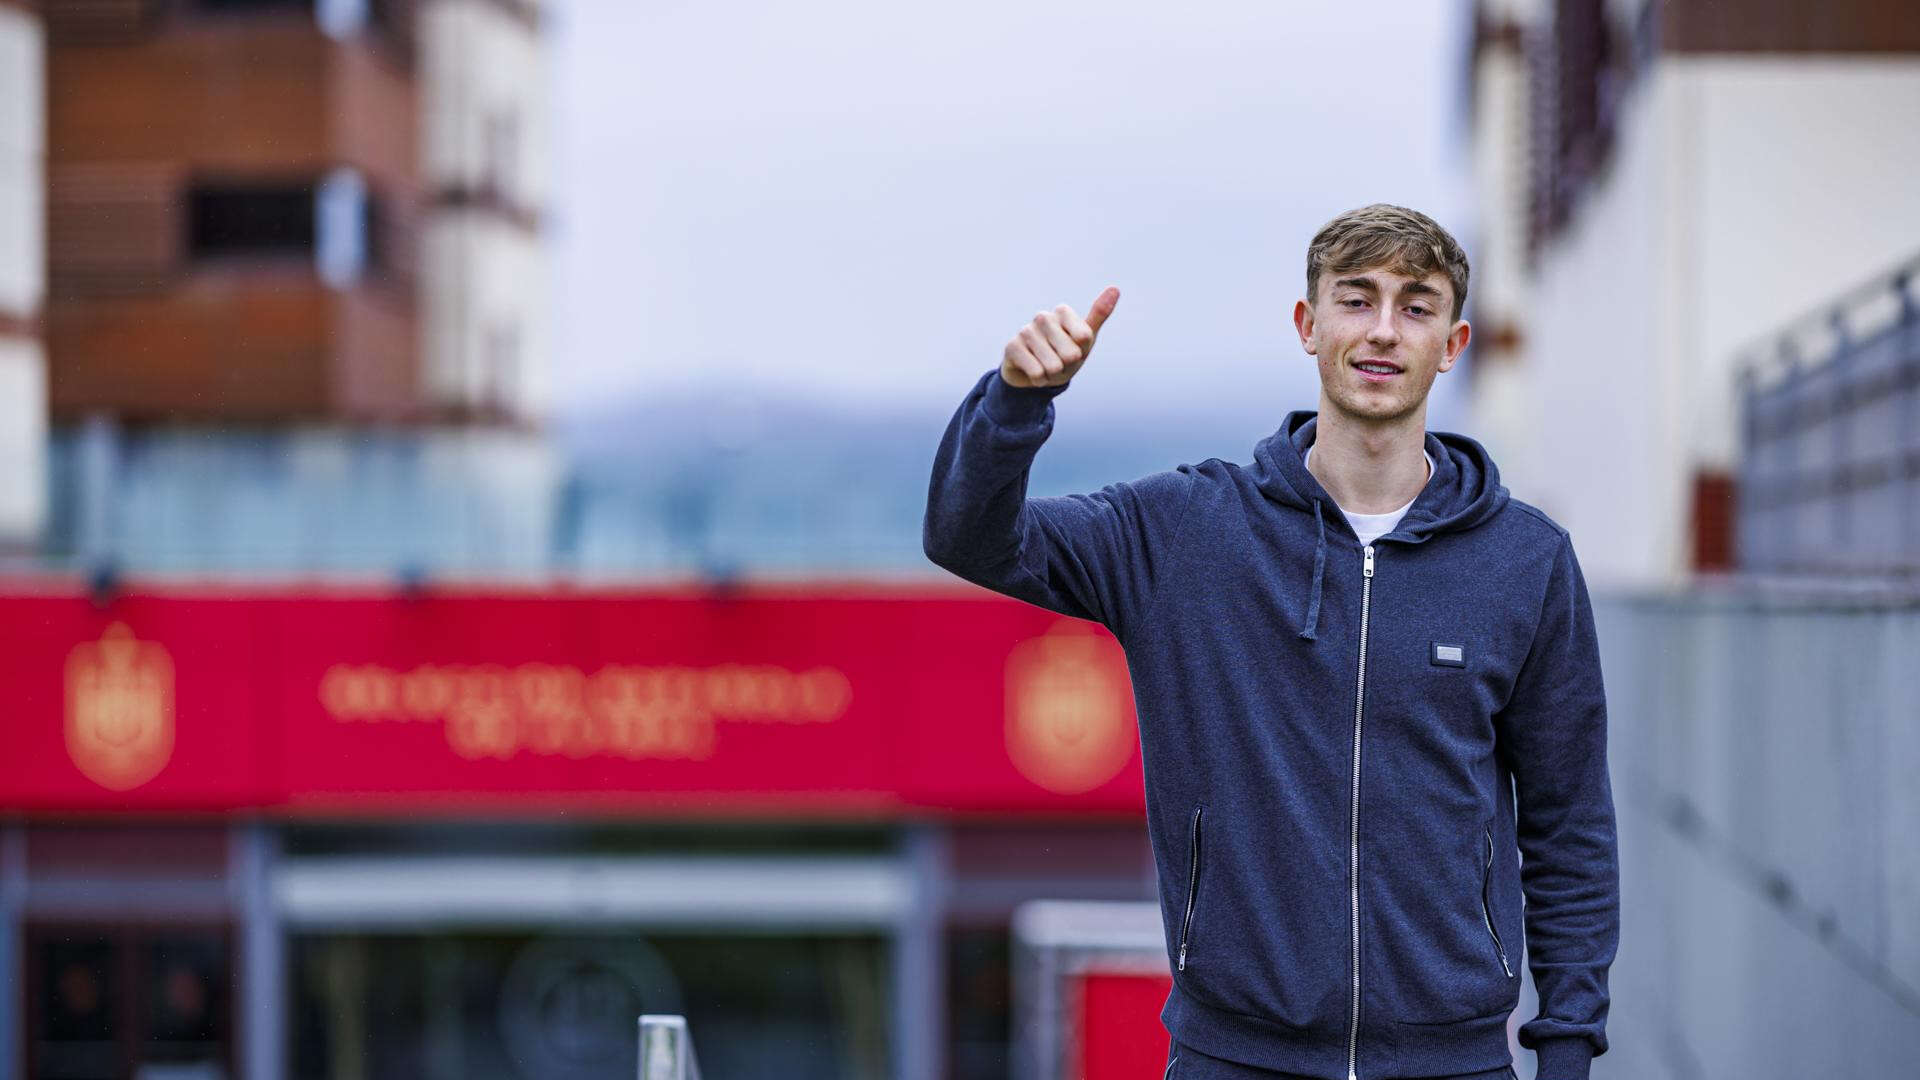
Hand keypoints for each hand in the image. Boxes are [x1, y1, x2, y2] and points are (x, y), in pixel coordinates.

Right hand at [999, 286, 1119, 387]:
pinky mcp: (1012, 347)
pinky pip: (1037, 372)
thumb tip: (1115, 288)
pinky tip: (1033, 372)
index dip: (1082, 351)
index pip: (1084, 337)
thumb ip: (1099, 314)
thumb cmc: (1064, 354)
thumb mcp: (1085, 339)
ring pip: (1053, 365)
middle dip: (1067, 366)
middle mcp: (1043, 317)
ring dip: (1053, 374)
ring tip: (1046, 367)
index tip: (1073, 348)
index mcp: (1062, 311)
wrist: (1036, 375)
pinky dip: (1039, 380)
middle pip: (1071, 354)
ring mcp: (1026, 331)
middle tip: (1059, 361)